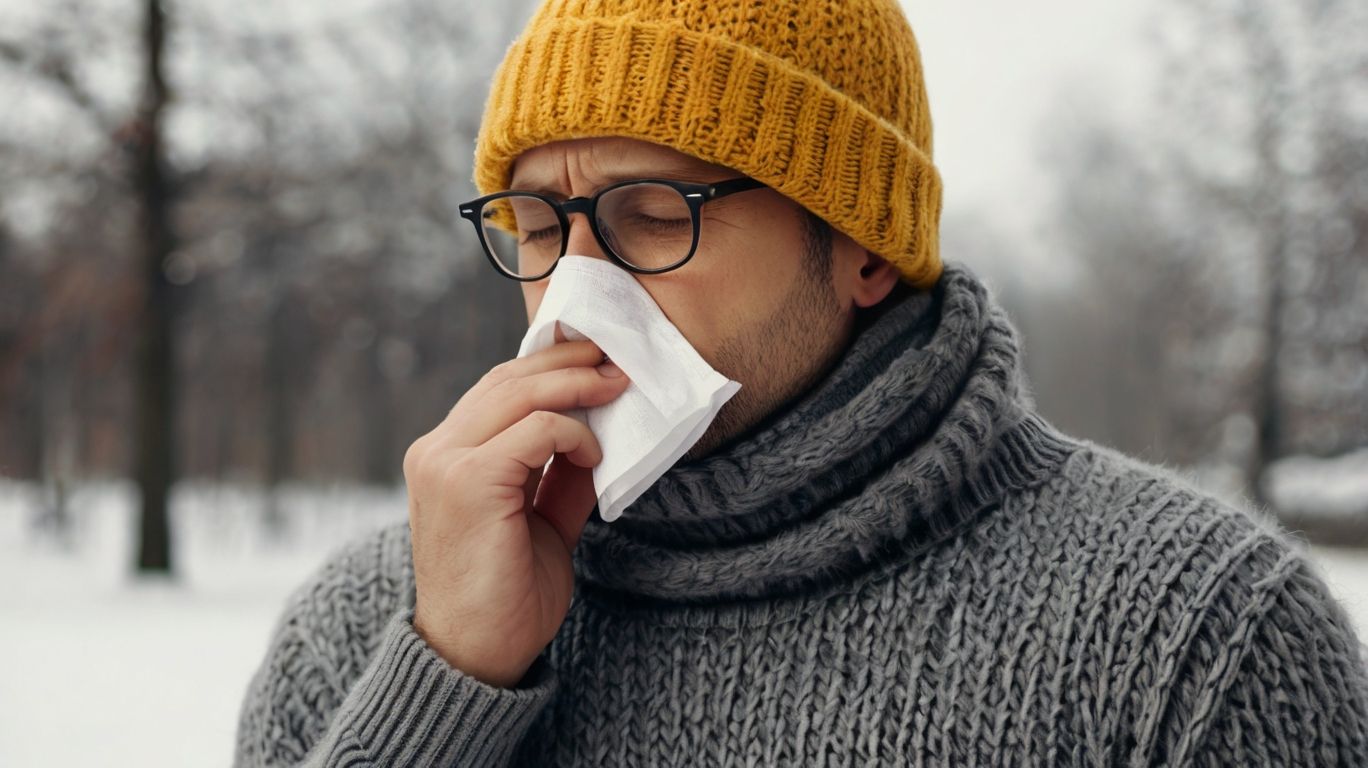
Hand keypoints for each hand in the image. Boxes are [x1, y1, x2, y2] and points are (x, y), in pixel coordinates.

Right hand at [402, 335, 628, 687]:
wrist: (476, 656)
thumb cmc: (506, 596)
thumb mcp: (540, 519)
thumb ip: (558, 474)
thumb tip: (596, 431)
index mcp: (445, 456)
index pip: (498, 389)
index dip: (549, 366)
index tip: (597, 360)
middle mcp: (436, 450)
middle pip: (508, 379)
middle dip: (568, 360)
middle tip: (615, 358)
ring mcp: (445, 462)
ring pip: (520, 392)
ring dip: (576, 384)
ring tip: (617, 385)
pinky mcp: (468, 480)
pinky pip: (536, 429)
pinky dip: (573, 433)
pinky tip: (594, 456)